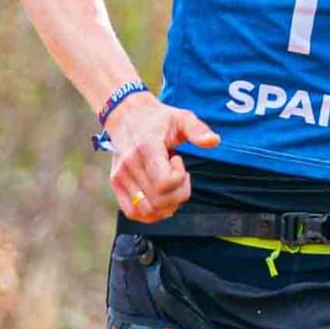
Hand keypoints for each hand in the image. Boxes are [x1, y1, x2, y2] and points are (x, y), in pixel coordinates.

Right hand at [105, 93, 216, 221]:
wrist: (127, 115)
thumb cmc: (157, 119)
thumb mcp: (181, 117)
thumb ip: (197, 129)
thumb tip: (214, 141)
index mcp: (146, 148)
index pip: (165, 183)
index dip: (180, 178)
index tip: (178, 161)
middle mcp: (129, 165)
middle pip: (159, 201)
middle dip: (178, 194)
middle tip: (178, 176)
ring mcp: (120, 176)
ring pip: (147, 211)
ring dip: (166, 206)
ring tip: (169, 187)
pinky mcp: (116, 184)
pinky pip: (133, 212)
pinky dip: (150, 213)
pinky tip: (159, 197)